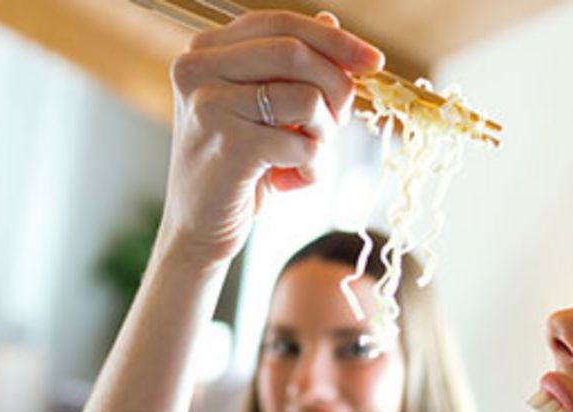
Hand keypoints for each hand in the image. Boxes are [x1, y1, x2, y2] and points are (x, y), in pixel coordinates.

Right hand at [153, 11, 383, 269]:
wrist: (199, 229)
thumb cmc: (237, 166)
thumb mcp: (263, 108)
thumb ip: (289, 66)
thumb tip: (332, 21)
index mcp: (205, 51)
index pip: (281, 24)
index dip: (335, 40)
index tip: (374, 62)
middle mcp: (197, 70)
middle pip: (297, 53)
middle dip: (336, 88)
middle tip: (338, 122)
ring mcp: (208, 107)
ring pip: (306, 99)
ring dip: (324, 134)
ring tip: (305, 156)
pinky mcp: (228, 147)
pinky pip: (303, 146)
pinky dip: (313, 168)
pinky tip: (290, 182)